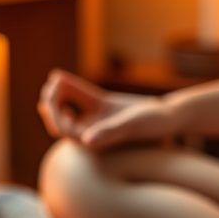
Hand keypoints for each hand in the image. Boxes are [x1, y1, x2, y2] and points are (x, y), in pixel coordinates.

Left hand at [37, 69, 173, 148]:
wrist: (169, 116)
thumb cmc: (152, 124)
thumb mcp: (130, 125)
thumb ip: (109, 132)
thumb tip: (86, 141)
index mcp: (95, 141)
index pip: (65, 131)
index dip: (55, 113)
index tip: (51, 94)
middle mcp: (92, 133)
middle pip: (62, 122)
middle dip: (52, 105)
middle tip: (48, 88)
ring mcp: (97, 120)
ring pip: (69, 108)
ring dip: (58, 95)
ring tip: (52, 81)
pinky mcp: (103, 108)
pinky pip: (82, 97)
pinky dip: (71, 87)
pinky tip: (58, 75)